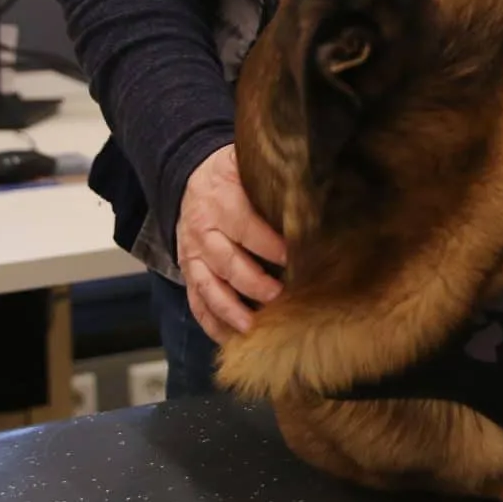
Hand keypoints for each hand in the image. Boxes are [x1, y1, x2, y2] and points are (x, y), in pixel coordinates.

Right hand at [175, 144, 286, 343]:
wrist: (189, 178)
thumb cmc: (231, 175)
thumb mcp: (245, 163)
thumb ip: (273, 173)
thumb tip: (313, 177)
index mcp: (222, 201)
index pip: (246, 226)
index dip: (269, 244)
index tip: (294, 258)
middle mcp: (203, 231)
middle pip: (227, 262)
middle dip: (253, 283)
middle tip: (279, 297)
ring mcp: (193, 255)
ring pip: (208, 286)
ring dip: (230, 309)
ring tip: (252, 328)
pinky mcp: (188, 273)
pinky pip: (196, 301)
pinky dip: (211, 322)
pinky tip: (230, 338)